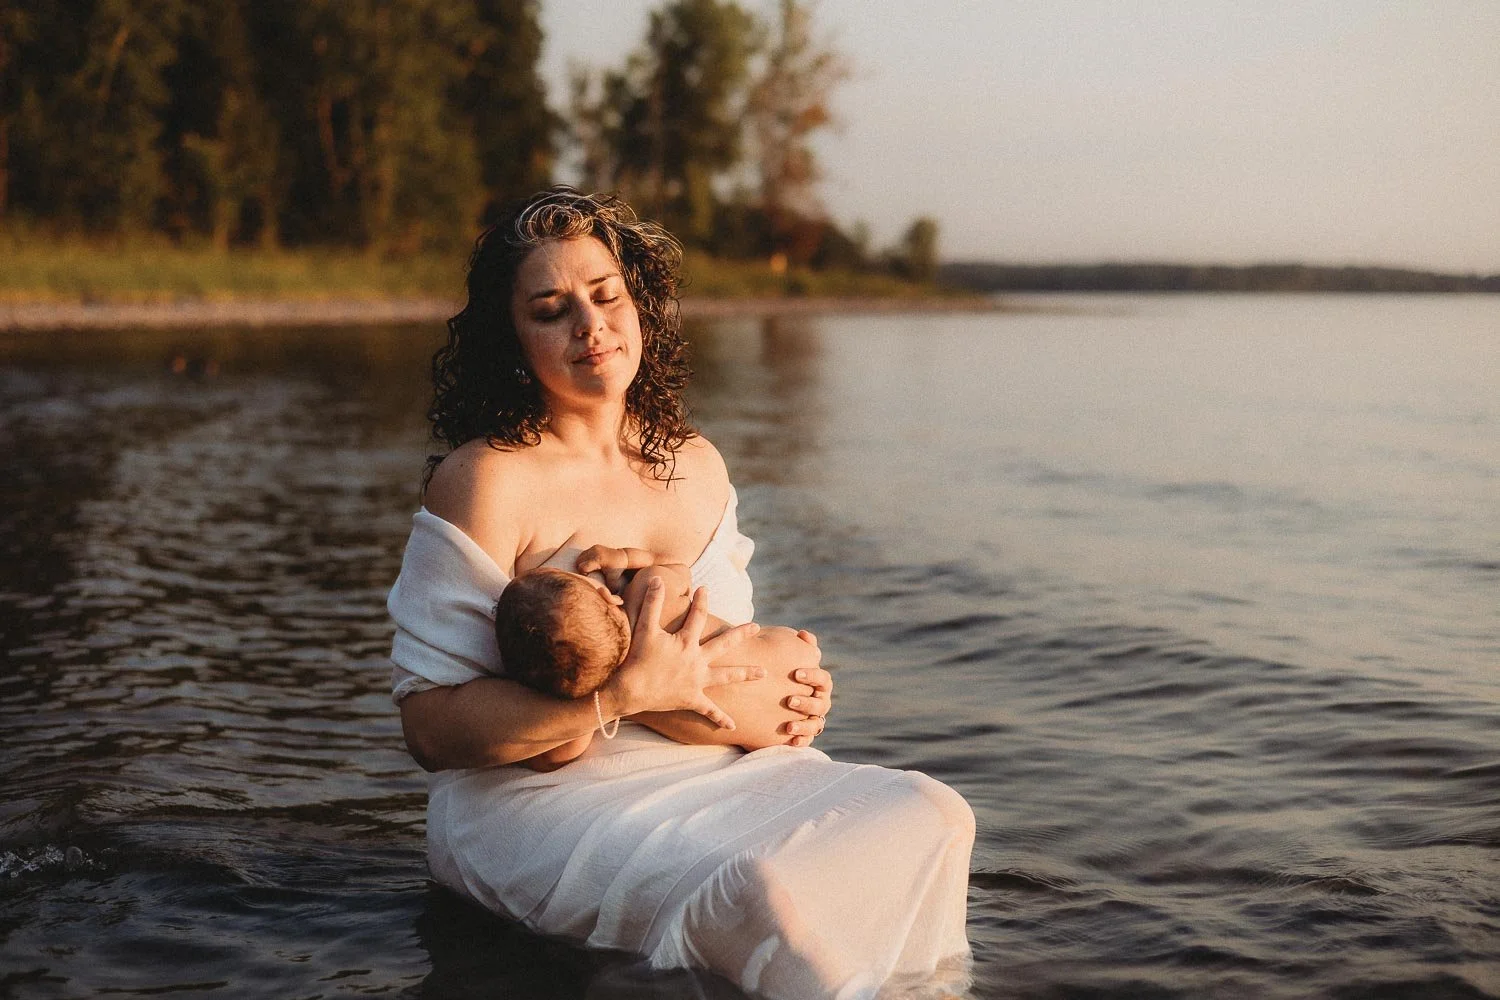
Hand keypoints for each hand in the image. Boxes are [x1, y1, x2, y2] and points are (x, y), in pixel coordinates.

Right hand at [576, 544, 653, 591]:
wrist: (624, 557)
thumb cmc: (618, 571)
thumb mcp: (614, 582)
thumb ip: (609, 591)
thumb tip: (602, 598)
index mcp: (598, 559)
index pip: (582, 567)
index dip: (583, 573)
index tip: (588, 577)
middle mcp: (595, 552)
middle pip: (579, 562)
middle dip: (581, 569)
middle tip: (588, 574)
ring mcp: (594, 548)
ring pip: (579, 558)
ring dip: (581, 564)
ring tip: (588, 570)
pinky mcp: (594, 547)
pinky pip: (583, 554)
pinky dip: (584, 560)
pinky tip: (590, 565)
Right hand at [604, 578, 762, 727]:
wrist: (631, 690)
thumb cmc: (637, 659)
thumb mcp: (644, 628)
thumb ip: (652, 603)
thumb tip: (656, 579)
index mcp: (686, 642)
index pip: (698, 616)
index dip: (701, 601)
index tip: (705, 589)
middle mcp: (696, 661)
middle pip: (724, 645)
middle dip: (740, 634)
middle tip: (756, 627)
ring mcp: (697, 682)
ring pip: (727, 676)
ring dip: (746, 673)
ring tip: (764, 672)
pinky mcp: (692, 699)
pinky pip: (709, 711)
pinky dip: (720, 719)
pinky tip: (733, 726)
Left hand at [780, 630, 831, 746]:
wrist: (759, 691)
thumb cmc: (777, 667)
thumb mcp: (783, 652)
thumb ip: (794, 644)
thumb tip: (803, 634)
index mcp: (818, 682)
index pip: (822, 679)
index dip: (812, 676)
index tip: (796, 674)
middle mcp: (819, 701)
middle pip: (821, 704)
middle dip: (806, 702)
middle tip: (789, 700)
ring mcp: (812, 718)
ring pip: (816, 724)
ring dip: (804, 724)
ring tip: (789, 726)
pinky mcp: (802, 734)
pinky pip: (806, 740)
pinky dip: (801, 740)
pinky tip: (791, 741)